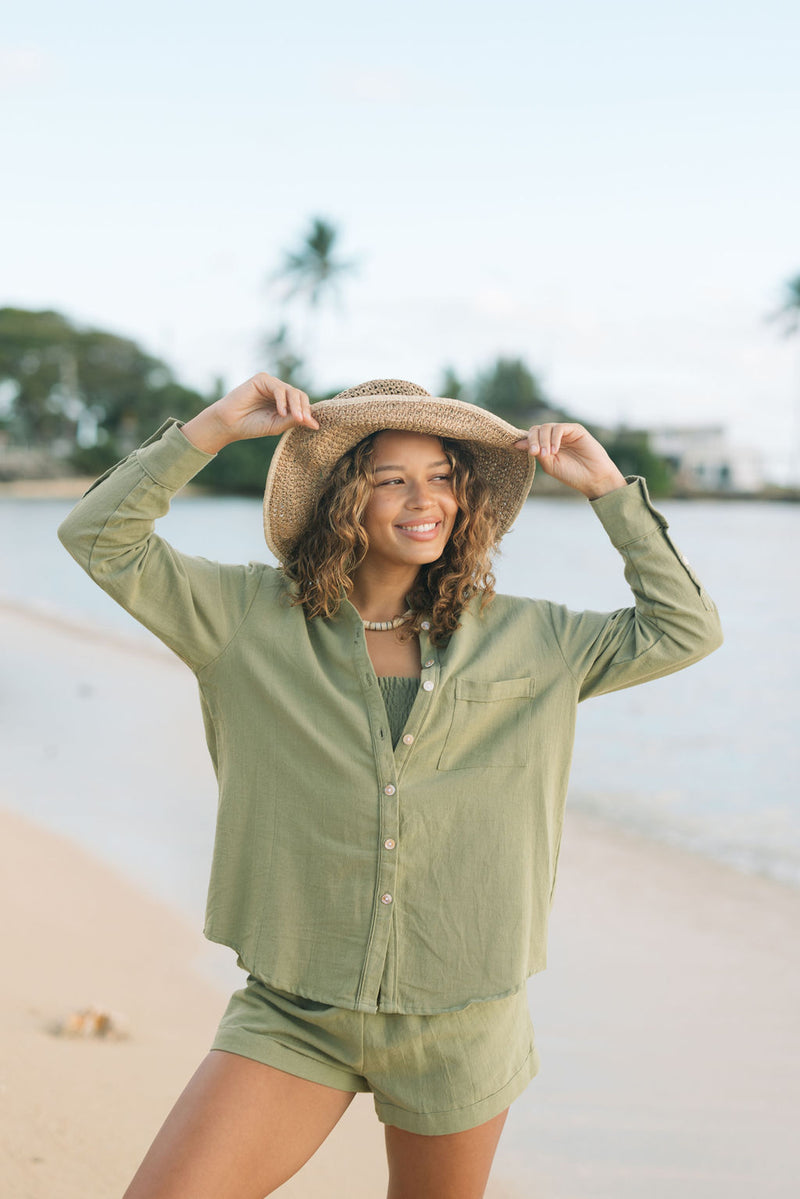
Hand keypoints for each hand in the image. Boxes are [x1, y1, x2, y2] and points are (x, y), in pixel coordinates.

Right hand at [181, 373, 318, 453]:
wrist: (229, 423)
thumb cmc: (252, 425)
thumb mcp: (277, 425)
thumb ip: (294, 420)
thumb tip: (315, 423)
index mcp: (284, 403)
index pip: (302, 404)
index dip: (308, 413)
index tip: (314, 427)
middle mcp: (279, 392)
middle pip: (299, 396)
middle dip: (304, 409)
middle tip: (304, 421)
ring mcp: (271, 384)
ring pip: (292, 391)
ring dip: (296, 406)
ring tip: (297, 418)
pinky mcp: (262, 379)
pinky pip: (279, 388)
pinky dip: (282, 400)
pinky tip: (281, 412)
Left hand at [514, 423, 626, 498]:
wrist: (593, 478)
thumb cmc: (572, 474)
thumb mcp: (549, 465)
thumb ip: (536, 452)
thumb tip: (518, 443)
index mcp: (546, 445)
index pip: (531, 436)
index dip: (524, 440)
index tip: (516, 447)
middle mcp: (554, 437)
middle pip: (536, 429)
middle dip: (532, 440)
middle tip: (534, 453)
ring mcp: (565, 432)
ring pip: (546, 427)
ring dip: (543, 440)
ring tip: (547, 454)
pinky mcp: (575, 429)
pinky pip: (559, 428)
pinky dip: (554, 438)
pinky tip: (555, 450)